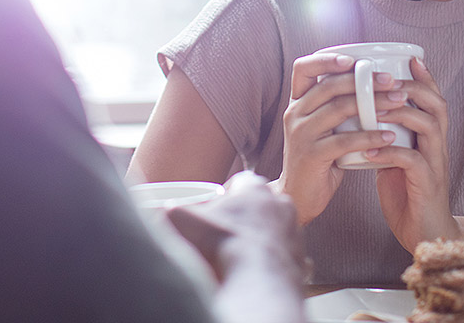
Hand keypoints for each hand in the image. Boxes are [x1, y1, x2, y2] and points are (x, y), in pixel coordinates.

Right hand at [166, 171, 306, 283]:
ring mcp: (294, 233)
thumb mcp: (182, 220)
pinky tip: (257, 272)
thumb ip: (170, 210)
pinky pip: (286, 258)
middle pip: (261, 205)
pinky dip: (273, 263)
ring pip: (276, 230)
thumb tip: (162, 211)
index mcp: (255, 188)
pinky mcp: (301, 259)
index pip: (242, 181)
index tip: (216, 209)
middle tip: (227, 234)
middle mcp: (281, 205)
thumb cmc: (220, 245)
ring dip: (262, 239)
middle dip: (246, 216)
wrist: (255, 281)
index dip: (227, 194)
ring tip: (241, 256)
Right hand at [276, 53, 400, 224]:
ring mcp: (301, 134)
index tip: (355, 59)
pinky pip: (345, 140)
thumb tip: (372, 84)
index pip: (304, 68)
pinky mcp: (311, 155)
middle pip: (329, 86)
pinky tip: (390, 135)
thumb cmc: (318, 160)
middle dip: (364, 80)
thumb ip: (336, 107)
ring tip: (399, 102)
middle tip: (392, 81)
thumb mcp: (322, 128)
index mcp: (297, 103)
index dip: (327, 59)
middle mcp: (295, 114)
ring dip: (373, 103)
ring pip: (339, 109)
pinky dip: (371, 135)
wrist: (298, 197)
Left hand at [369, 56, 459, 249]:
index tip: (409, 59)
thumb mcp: (396, 157)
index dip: (424, 78)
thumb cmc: (407, 193)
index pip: (433, 99)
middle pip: (436, 105)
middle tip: (384, 82)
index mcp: (431, 138)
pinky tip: (369, 151)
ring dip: (400, 114)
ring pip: (428, 126)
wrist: (423, 235)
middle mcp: (438, 146)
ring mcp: (435, 165)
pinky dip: (389, 152)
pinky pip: (412, 161)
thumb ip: (389, 135)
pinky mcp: (427, 185)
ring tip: (375, 109)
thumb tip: (364, 112)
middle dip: (411, 88)